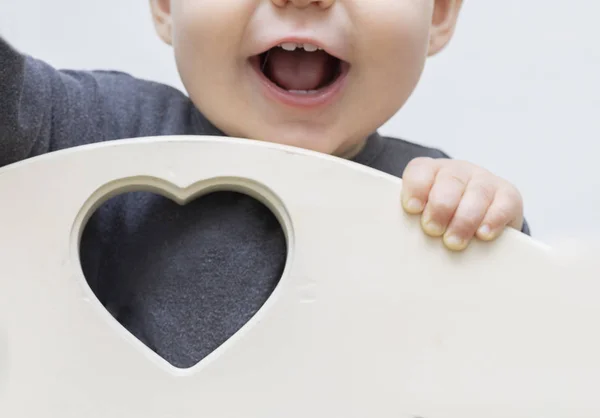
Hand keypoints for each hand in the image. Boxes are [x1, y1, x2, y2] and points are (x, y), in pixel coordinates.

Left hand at [401, 157, 523, 250]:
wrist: (480, 218)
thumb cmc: (443, 220)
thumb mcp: (425, 215)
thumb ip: (414, 221)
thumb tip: (408, 242)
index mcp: (431, 172)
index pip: (420, 171)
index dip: (416, 188)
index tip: (412, 208)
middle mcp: (458, 171)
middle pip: (449, 183)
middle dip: (440, 208)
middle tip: (433, 230)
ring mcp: (484, 181)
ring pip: (476, 194)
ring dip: (464, 220)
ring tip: (454, 241)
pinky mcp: (508, 195)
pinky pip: (503, 204)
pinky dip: (493, 220)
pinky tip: (483, 234)